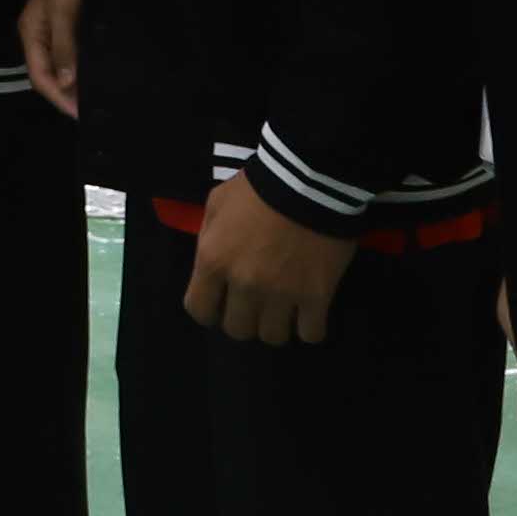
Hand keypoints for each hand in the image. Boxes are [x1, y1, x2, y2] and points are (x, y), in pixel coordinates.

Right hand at [16, 0, 84, 118]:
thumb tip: (66, 83)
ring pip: (61, 63)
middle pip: (48, 72)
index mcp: (31, 31)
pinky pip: (71, 51)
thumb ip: (64, 46)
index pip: (39, 75)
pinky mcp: (69, 20)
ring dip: (75, 82)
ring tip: (94, 97)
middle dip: (66, 93)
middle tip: (91, 110)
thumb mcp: (64, 10)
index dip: (58, 96)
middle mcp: (39, 33)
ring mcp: (54, 27)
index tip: (80, 113)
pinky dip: (81, 65)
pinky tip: (95, 72)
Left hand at [182, 175, 355, 345]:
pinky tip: (310, 313)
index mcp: (213, 260)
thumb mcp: (216, 203)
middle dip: (244, 319)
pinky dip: (310, 328)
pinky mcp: (317, 296)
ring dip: (277, 325)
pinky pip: (311, 334)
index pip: (199, 310)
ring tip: (285, 309)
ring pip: (273, 337)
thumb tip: (211, 266)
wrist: (309, 178)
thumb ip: (208, 237)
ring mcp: (281, 293)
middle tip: (256, 304)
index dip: (209, 310)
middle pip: (237, 329)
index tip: (221, 303)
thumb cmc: (258, 187)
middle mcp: (243, 284)